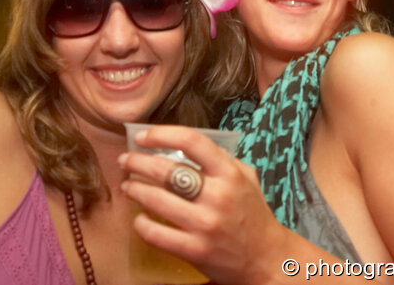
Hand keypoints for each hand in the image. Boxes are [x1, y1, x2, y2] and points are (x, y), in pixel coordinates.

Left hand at [118, 125, 285, 284]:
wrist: (268, 258)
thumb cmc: (253, 213)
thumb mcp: (246, 177)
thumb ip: (220, 159)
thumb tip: (183, 144)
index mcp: (230, 173)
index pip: (191, 141)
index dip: (161, 134)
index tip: (142, 137)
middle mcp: (218, 196)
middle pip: (165, 170)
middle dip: (137, 163)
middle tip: (125, 161)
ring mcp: (205, 224)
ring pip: (156, 200)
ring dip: (134, 189)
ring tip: (127, 186)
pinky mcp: (195, 250)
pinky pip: (157, 234)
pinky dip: (142, 224)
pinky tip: (139, 218)